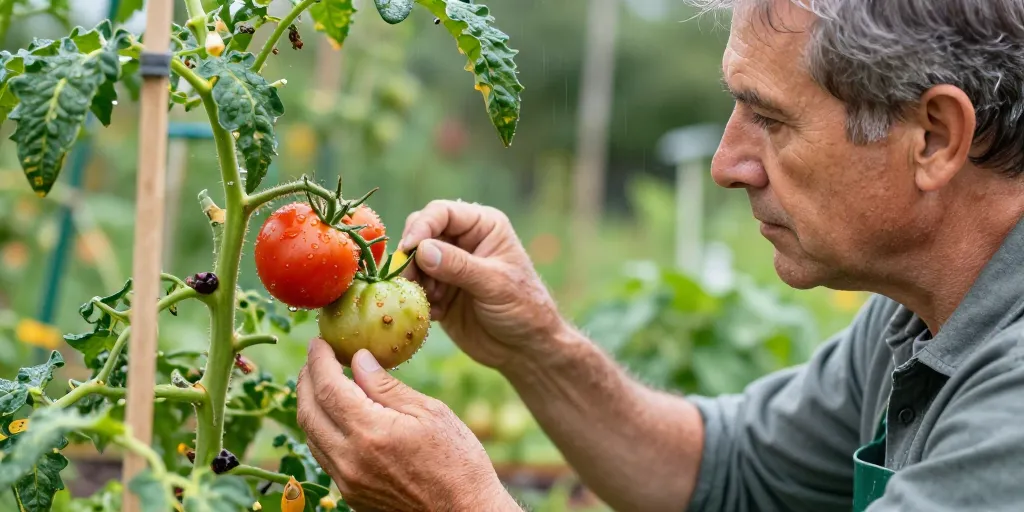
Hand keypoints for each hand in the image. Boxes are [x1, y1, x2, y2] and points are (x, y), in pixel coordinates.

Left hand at [296, 338, 517, 510]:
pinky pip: (324, 456)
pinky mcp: (352, 495)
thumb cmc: (458, 460)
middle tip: (315, 358)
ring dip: (311, 405)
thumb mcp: (430, 413)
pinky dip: (322, 429)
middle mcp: (350, 460)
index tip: (318, 342)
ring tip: (323, 383)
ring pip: (311, 436)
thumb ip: (387, 386)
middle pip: (308, 412)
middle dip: (306, 379)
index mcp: (370, 432)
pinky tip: (338, 416)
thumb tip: (358, 358)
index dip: (318, 360)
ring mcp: (347, 481)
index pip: (328, 387)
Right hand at [398, 200, 564, 369]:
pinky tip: (438, 314)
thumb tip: (421, 250)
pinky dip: (418, 299)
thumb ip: (459, 266)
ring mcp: (449, 266)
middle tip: (411, 279)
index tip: (408, 248)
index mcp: (483, 226)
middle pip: (421, 233)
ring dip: (415, 280)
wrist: (525, 348)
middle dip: (412, 256)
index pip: (442, 212)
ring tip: (433, 300)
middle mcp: (463, 240)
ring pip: (413, 261)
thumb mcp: (495, 284)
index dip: (421, 226)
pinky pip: (415, 287)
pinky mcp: (440, 290)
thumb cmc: (524, 309)